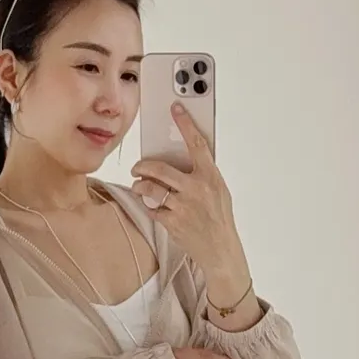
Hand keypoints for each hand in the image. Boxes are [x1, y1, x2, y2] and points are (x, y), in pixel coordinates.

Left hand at [131, 105, 242, 276]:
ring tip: (139, 186)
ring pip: (150, 188)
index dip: (185, 124)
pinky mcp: (172, 222)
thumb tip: (182, 157)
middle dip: (143, 166)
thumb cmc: (219, 217)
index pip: (196, 144)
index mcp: (210, 177)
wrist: (221, 249)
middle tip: (138, 167)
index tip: (176, 109)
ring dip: (139, 185)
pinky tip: (150, 203)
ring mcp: (183, 206)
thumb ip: (202, 173)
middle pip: (160, 169)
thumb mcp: (218, 190)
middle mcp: (196, 189)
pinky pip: (151, 207)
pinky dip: (147, 204)